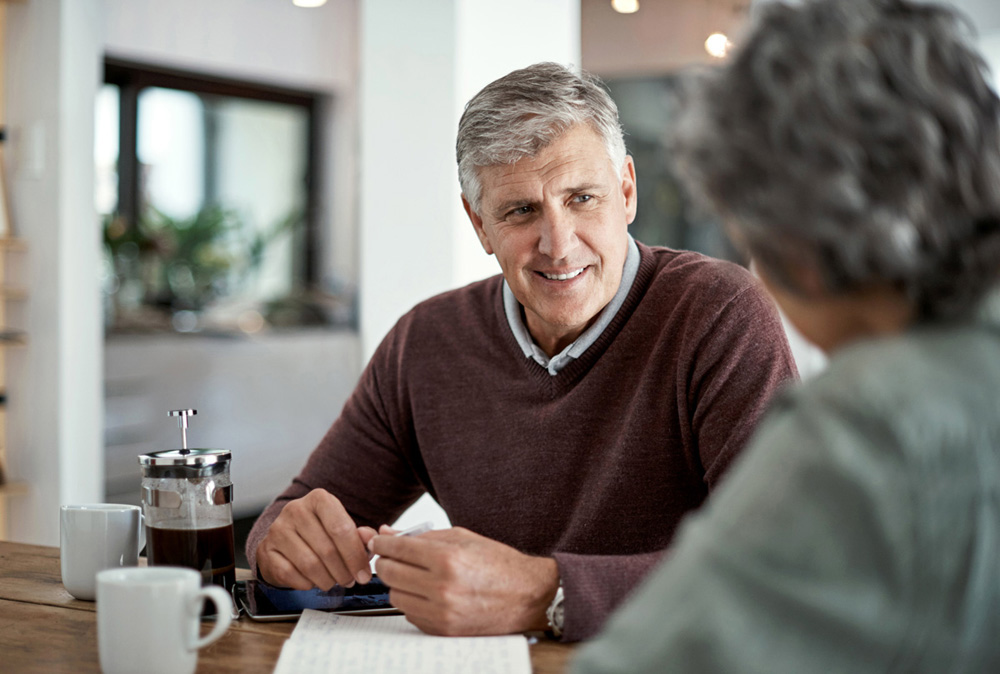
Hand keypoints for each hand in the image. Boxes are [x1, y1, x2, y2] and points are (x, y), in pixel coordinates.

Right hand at [255, 488, 376, 589]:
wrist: (286, 537)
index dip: (355, 555)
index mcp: (319, 499)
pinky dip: (306, 583)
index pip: (341, 529)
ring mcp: (278, 530)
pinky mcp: (266, 550)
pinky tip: (313, 581)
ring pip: (310, 564)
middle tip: (350, 580)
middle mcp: (296, 510)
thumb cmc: (320, 533)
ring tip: (334, 581)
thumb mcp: (343, 527)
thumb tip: (370, 539)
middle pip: (327, 549)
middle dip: (343, 571)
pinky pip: (290, 575)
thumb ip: (362, 535)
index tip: (363, 572)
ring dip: (327, 580)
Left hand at [370, 526, 558, 635]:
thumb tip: (387, 534)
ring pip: (395, 596)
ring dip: (399, 584)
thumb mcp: (462, 538)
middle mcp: (442, 588)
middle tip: (394, 558)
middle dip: (387, 562)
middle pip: (389, 573)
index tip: (378, 542)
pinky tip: (428, 593)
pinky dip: (413, 602)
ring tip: (415, 576)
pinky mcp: (443, 630)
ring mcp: (442, 613)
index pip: (396, 549)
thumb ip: (422, 536)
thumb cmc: (498, 564)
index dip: (381, 544)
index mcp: (447, 559)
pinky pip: (409, 614)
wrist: (528, 595)